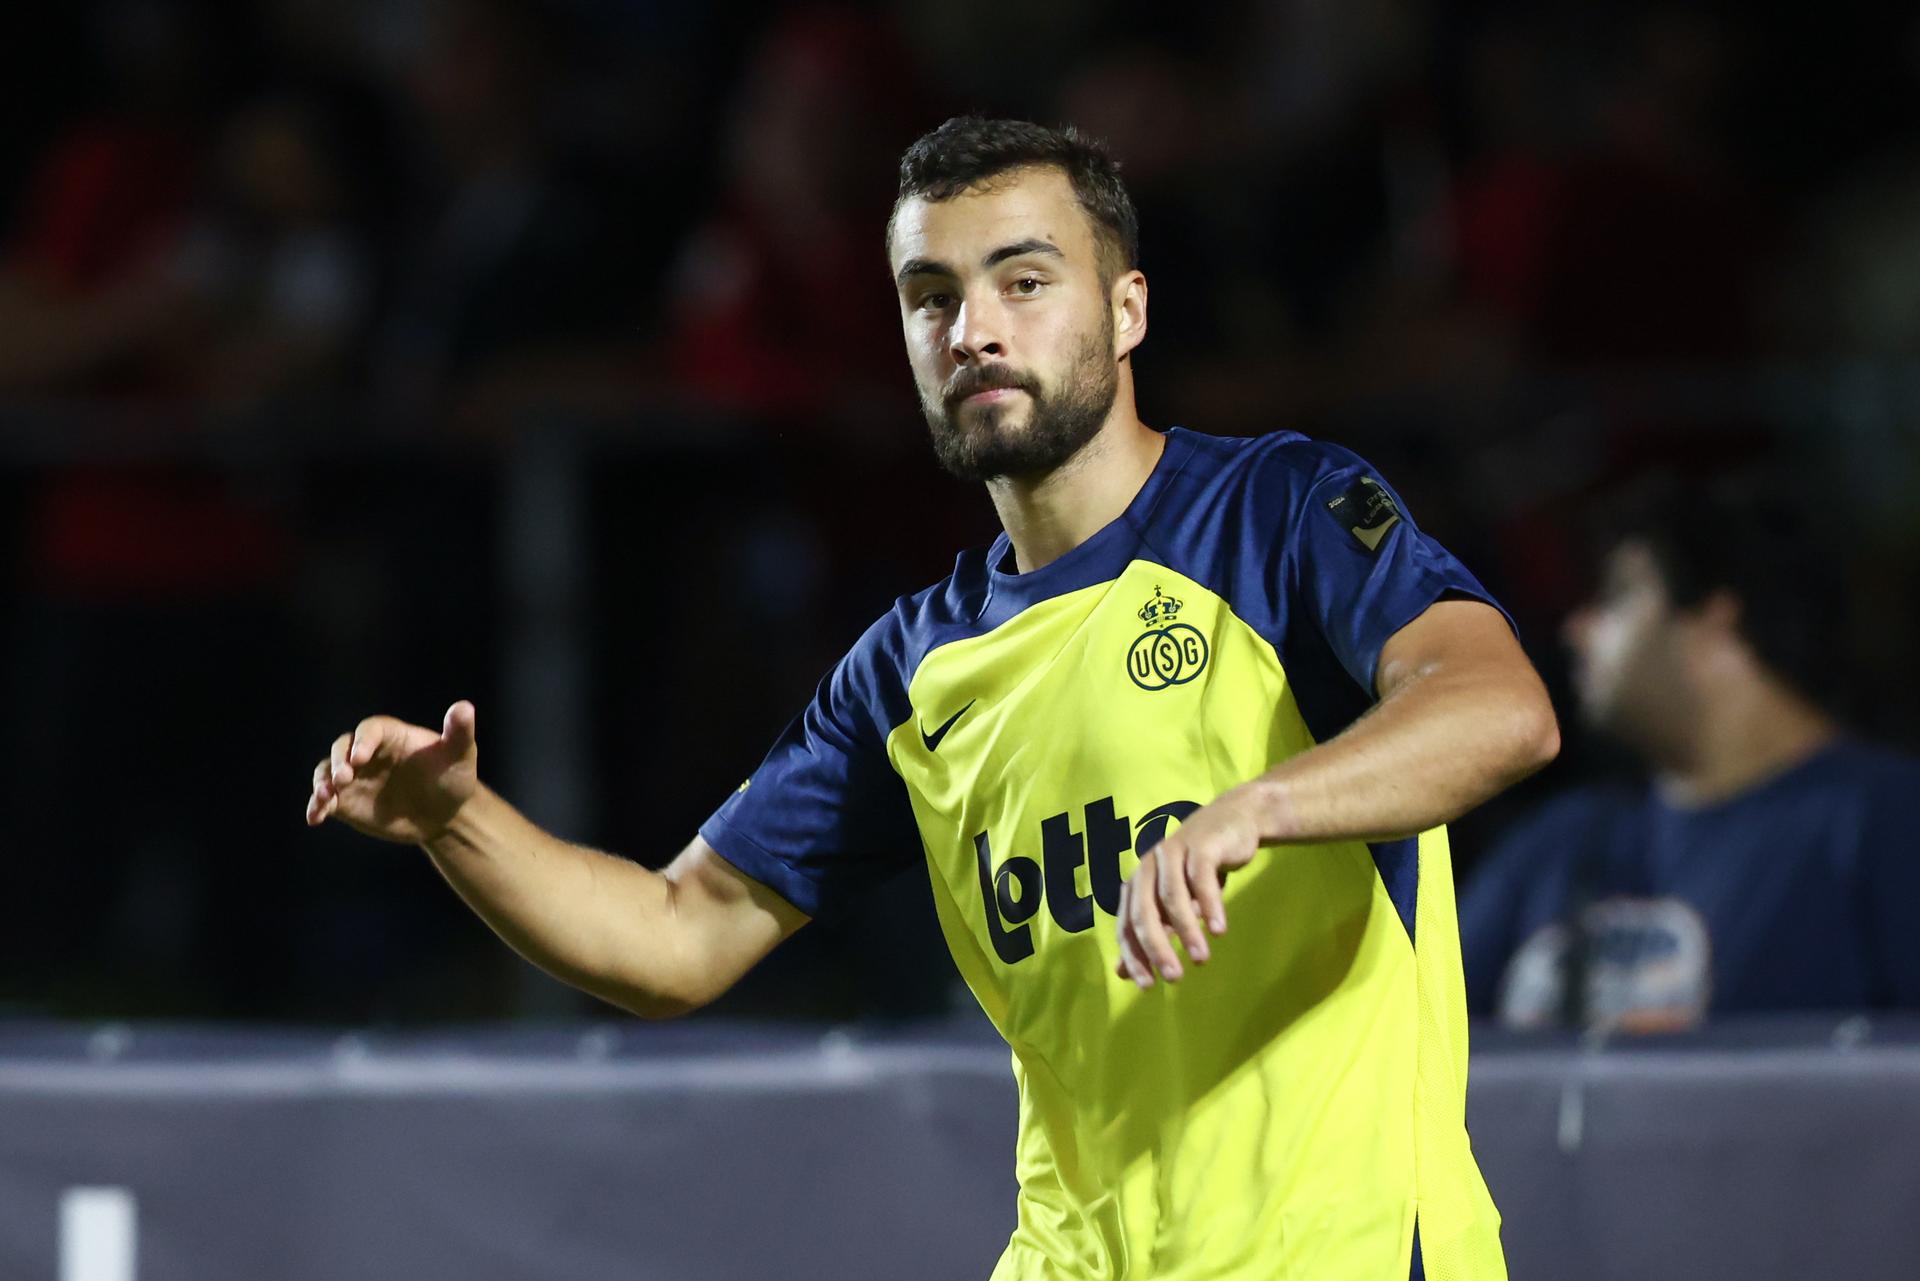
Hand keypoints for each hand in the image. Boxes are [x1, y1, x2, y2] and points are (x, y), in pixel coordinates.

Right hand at [305, 701, 479, 843]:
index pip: (370, 729)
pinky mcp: (347, 801)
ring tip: (325, 797)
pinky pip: (325, 801)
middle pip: (342, 747)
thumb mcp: (460, 755)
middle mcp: (368, 752)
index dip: (363, 740)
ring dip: (321, 782)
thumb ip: (459, 732)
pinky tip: (315, 818)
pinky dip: (316, 807)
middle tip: (344, 779)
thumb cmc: (454, 777)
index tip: (360, 757)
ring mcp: (355, 776)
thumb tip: (464, 707)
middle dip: (338, 761)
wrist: (445, 814)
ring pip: (327, 772)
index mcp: (391, 735)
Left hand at [1115, 785, 1264, 987]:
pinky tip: (1219, 930)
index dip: (1133, 956)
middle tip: (1173, 978)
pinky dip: (1210, 906)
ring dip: (1186, 931)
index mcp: (1137, 883)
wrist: (1232, 823)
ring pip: (1173, 897)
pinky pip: (1201, 879)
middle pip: (1144, 912)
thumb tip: (1122, 973)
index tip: (1147, 986)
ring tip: (1201, 959)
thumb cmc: (1197, 869)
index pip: (1127, 925)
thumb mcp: (1172, 903)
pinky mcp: (1200, 846)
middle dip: (1156, 948)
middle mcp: (1148, 867)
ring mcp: (1172, 853)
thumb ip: (1150, 933)